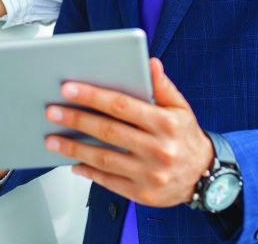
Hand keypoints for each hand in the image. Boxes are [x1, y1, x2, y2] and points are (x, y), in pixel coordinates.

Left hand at [43, 58, 213, 207]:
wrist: (205, 176)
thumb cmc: (185, 136)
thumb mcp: (180, 107)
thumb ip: (162, 86)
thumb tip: (150, 63)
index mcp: (165, 123)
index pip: (122, 106)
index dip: (93, 96)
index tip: (69, 89)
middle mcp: (158, 150)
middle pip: (109, 132)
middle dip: (77, 120)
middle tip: (52, 111)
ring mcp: (150, 174)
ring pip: (104, 159)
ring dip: (74, 148)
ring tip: (52, 139)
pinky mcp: (143, 194)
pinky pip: (109, 182)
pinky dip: (88, 172)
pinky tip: (73, 162)